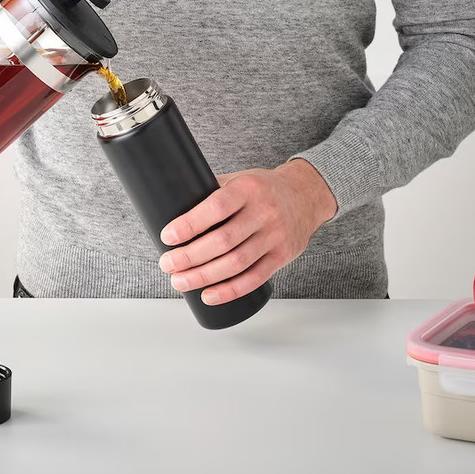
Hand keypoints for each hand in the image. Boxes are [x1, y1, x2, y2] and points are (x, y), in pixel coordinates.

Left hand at [158, 159, 336, 304]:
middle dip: (190, 256)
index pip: (216, 208)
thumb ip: (211, 191)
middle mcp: (264, 212)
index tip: (168, 236)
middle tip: (167, 264)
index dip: (189, 224)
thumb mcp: (239, 179)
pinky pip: (254, 278)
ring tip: (180, 281)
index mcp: (248, 189)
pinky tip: (208, 294)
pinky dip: (229, 290)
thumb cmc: (263, 187)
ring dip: (204, 277)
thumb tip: (172, 207)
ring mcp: (275, 236)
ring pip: (236, 263)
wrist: (307, 194)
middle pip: (223, 240)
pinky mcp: (282, 256)